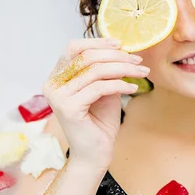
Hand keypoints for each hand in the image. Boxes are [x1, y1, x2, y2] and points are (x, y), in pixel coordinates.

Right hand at [42, 38, 148, 170]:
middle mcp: (52, 84)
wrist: (96, 153)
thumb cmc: (100, 120)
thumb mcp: (104, 87)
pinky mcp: (68, 108)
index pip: (74, 48)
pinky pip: (100, 88)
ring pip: (96, 71)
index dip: (98, 42)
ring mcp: (58, 96)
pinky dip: (120, 85)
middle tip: (138, 61)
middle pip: (87, 56)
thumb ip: (106, 69)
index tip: (121, 44)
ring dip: (124, 69)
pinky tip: (132, 88)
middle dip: (117, 56)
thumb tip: (121, 48)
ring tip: (141, 72)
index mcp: (57, 76)